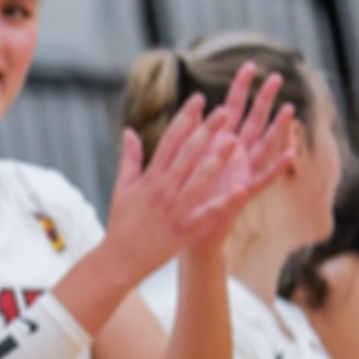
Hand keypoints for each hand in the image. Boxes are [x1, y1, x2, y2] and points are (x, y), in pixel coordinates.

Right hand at [102, 68, 293, 283]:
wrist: (118, 258)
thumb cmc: (121, 223)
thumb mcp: (121, 187)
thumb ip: (130, 158)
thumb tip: (129, 131)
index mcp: (149, 177)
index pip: (170, 140)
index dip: (186, 118)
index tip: (200, 100)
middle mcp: (162, 188)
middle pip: (186, 154)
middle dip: (206, 132)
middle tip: (225, 111)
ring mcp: (174, 207)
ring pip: (198, 179)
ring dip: (216, 160)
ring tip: (234, 141)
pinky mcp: (184, 227)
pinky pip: (207, 211)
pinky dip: (223, 200)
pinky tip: (240, 188)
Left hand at [189, 62, 295, 250]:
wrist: (184, 231)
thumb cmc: (184, 196)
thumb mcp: (183, 161)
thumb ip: (188, 135)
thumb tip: (192, 108)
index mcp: (219, 145)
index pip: (232, 110)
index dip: (240, 89)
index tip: (249, 66)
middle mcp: (235, 156)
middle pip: (252, 121)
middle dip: (263, 99)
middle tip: (276, 75)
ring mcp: (242, 172)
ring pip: (263, 145)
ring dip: (277, 128)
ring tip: (289, 108)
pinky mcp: (243, 193)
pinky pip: (263, 179)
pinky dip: (277, 168)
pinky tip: (291, 154)